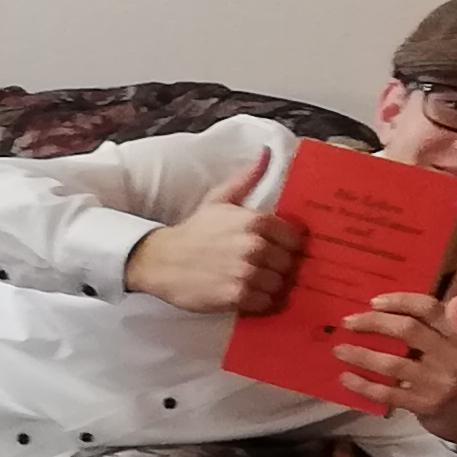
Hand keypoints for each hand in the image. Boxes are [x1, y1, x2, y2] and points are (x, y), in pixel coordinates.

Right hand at [126, 153, 302, 316]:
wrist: (160, 261)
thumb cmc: (194, 232)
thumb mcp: (219, 200)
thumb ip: (246, 179)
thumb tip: (267, 153)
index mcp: (256, 221)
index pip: (296, 239)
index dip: (287, 246)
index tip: (276, 250)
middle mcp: (255, 246)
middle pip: (290, 264)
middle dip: (278, 267)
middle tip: (262, 268)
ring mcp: (247, 272)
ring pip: (280, 285)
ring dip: (269, 286)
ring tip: (252, 281)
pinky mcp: (237, 296)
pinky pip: (266, 303)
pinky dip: (259, 302)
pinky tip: (244, 294)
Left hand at [327, 288, 456, 436]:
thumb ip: (440, 330)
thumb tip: (389, 313)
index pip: (430, 307)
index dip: (399, 301)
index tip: (374, 302)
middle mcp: (455, 353)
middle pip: (407, 330)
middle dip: (373, 323)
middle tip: (348, 322)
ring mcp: (440, 381)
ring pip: (392, 363)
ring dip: (360, 354)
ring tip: (339, 350)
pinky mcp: (427, 405)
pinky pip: (388, 393)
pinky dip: (363, 385)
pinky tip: (346, 378)